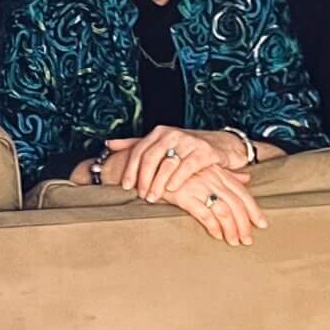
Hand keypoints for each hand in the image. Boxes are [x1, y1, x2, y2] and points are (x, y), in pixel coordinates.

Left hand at [106, 125, 246, 200]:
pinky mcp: (204, 151)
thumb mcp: (160, 144)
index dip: (130, 169)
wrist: (221, 145)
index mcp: (158, 133)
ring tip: (153, 197)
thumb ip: (135, 144)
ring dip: (158, 182)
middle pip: (151, 157)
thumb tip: (108, 144)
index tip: (125, 186)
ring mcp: (189, 141)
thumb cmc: (186, 148)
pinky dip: (178, 178)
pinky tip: (172, 189)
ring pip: (167, 163)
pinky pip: (188, 166)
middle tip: (141, 195)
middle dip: (143, 179)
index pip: (138, 151)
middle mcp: (172, 134)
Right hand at [159, 162, 266, 244]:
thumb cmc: (179, 170)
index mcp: (219, 172)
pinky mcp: (184, 196)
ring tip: (234, 242)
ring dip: (231, 228)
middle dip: (245, 224)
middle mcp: (212, 178)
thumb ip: (227, 175)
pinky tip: (216, 235)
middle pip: (236, 204)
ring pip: (223, 210)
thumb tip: (247, 179)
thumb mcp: (206, 169)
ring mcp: (198, 186)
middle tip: (248, 240)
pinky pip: (204, 213)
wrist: (152, 167)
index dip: (254, 209)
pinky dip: (212, 226)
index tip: (262, 224)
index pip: (242, 192)